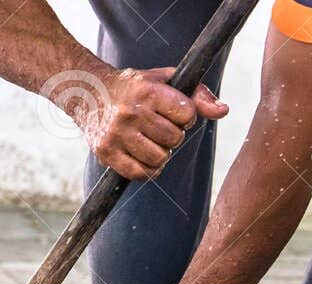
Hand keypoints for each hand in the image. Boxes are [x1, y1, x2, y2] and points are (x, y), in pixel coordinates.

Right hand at [63, 66, 227, 180]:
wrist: (88, 91)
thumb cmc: (135, 88)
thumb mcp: (165, 81)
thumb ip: (197, 95)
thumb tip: (224, 111)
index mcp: (147, 91)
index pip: (187, 115)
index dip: (185, 117)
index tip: (173, 112)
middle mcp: (130, 112)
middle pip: (174, 139)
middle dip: (172, 136)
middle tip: (159, 128)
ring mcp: (116, 134)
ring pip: (159, 159)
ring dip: (161, 154)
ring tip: (150, 141)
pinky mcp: (106, 152)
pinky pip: (141, 174)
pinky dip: (148, 170)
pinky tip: (142, 156)